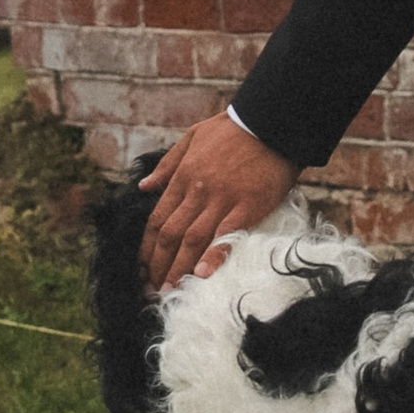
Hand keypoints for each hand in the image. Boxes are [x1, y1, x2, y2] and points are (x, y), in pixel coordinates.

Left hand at [139, 112, 299, 290]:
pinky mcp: (248, 205)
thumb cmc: (232, 129)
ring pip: (193, 239)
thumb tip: (143, 187)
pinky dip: (213, 255)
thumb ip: (167, 165)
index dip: (148, 248)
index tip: (143, 268)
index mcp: (183, 177)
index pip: (157, 220)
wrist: (270, 122)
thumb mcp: (192, 137)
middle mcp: (198, 191)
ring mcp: (222, 199)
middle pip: (170, 235)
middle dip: (158, 265)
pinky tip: (203, 274)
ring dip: (179, 268)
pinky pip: (227, 235)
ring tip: (172, 290)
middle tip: (154, 289)